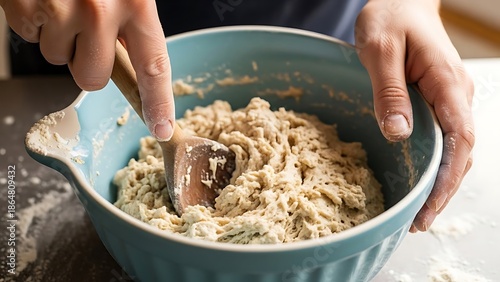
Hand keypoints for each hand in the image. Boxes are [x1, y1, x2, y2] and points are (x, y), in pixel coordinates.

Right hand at [0, 0, 174, 140]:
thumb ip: (133, 23)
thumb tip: (135, 68)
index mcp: (136, 2)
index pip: (154, 66)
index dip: (159, 102)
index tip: (162, 128)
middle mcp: (101, 9)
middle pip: (92, 77)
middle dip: (85, 63)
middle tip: (83, 30)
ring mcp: (60, 9)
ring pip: (58, 57)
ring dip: (59, 36)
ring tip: (61, 2)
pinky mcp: (25, 7)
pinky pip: (30, 38)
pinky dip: (34, 22)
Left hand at [355, 0, 474, 230]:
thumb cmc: (390, 17)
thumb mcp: (380, 50)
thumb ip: (389, 91)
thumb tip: (399, 134)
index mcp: (447, 82)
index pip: (460, 140)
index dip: (448, 178)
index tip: (429, 207)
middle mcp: (457, 94)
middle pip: (461, 152)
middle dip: (443, 190)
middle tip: (418, 222)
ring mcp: (449, 98)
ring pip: (454, 149)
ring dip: (440, 182)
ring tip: (417, 212)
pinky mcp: (437, 100)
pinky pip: (443, 138)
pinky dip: (435, 164)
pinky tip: (419, 180)